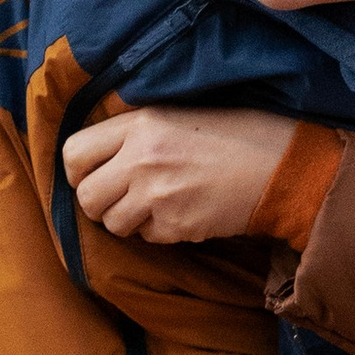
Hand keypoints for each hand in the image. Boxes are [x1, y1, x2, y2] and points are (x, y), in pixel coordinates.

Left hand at [60, 106, 297, 244]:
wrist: (281, 164)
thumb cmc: (233, 134)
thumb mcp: (176, 115)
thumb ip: (133, 133)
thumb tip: (97, 158)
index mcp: (140, 124)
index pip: (73, 153)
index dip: (78, 171)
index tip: (93, 176)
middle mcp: (142, 159)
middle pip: (86, 196)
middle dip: (99, 203)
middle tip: (122, 199)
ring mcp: (159, 196)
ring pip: (112, 224)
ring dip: (129, 221)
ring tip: (157, 204)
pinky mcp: (177, 226)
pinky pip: (147, 238)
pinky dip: (159, 232)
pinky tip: (183, 212)